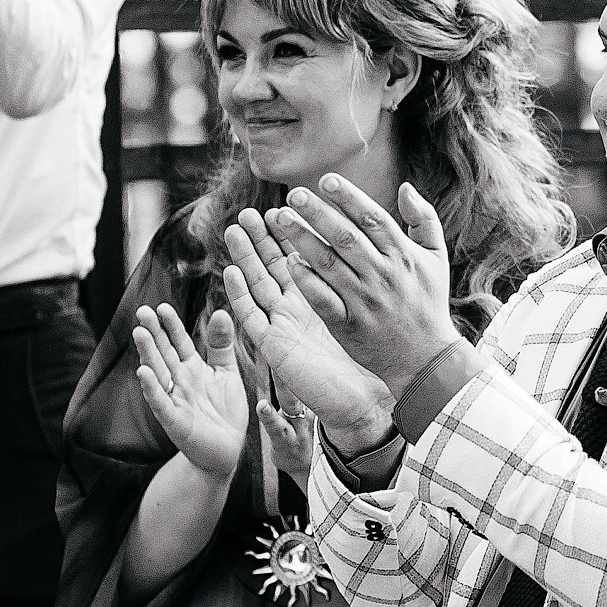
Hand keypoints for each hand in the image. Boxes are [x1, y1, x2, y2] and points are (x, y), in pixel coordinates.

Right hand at [130, 305, 248, 477]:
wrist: (227, 451)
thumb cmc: (224, 411)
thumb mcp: (226, 373)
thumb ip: (221, 345)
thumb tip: (220, 311)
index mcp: (192, 368)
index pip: (179, 342)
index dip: (171, 326)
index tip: (162, 307)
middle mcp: (179, 381)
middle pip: (163, 353)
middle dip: (153, 333)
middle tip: (142, 312)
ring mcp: (174, 400)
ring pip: (158, 373)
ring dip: (148, 354)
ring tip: (139, 333)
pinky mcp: (174, 421)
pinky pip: (160, 403)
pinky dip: (152, 388)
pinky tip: (143, 373)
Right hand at [221, 218, 396, 451]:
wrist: (361, 401)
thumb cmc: (367, 358)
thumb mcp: (366, 311)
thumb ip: (365, 278)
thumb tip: (376, 244)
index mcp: (318, 296)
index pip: (299, 257)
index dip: (289, 234)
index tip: (285, 205)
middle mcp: (296, 309)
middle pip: (272, 266)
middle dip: (261, 239)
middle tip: (251, 211)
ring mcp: (282, 325)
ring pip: (257, 285)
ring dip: (243, 258)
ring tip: (235, 229)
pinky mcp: (274, 346)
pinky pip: (252, 317)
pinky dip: (240, 295)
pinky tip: (230, 272)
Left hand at [262, 178, 461, 394]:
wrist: (426, 358)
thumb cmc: (428, 302)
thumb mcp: (436, 258)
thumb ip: (424, 219)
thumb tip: (405, 186)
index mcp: (404, 255)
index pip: (372, 218)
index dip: (348, 197)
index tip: (325, 180)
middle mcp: (383, 275)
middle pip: (345, 237)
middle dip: (318, 213)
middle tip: (293, 194)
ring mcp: (365, 300)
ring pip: (329, 264)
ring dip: (303, 239)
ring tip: (281, 219)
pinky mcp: (349, 324)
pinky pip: (323, 299)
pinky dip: (307, 280)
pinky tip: (290, 262)